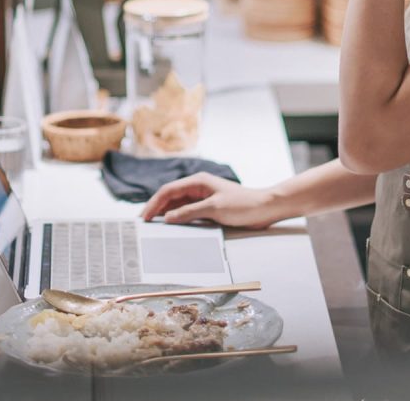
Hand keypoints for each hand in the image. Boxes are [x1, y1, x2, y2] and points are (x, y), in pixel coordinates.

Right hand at [139, 172, 283, 228]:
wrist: (265, 208)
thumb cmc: (244, 204)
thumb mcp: (214, 209)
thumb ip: (189, 212)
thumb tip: (168, 218)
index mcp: (198, 181)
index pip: (168, 190)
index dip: (154, 203)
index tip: (144, 217)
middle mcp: (198, 187)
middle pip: (170, 197)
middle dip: (156, 209)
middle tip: (144, 223)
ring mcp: (203, 198)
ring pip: (178, 205)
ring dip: (166, 214)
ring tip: (154, 227)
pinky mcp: (209, 208)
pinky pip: (188, 212)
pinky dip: (178, 219)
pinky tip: (172, 228)